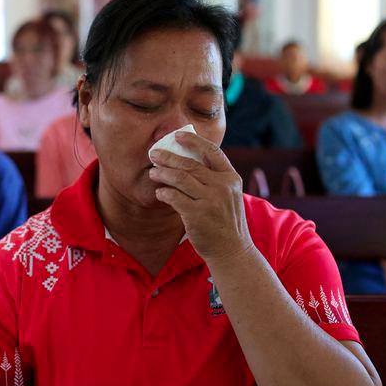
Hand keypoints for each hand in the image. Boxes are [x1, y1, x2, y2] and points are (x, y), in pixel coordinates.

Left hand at [148, 131, 252, 262]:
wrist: (232, 250)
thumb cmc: (225, 221)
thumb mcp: (228, 195)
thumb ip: (214, 179)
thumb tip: (188, 160)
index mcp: (231, 178)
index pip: (212, 152)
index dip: (194, 141)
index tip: (177, 136)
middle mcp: (222, 186)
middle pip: (190, 164)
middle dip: (168, 157)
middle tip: (154, 154)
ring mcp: (210, 200)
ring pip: (179, 178)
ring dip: (162, 174)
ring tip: (153, 173)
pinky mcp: (197, 214)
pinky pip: (174, 197)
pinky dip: (164, 193)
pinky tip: (160, 193)